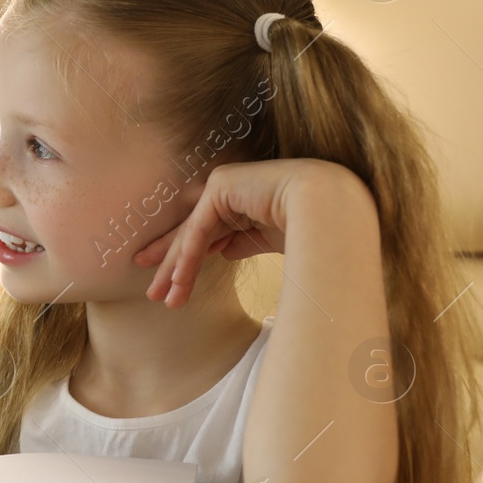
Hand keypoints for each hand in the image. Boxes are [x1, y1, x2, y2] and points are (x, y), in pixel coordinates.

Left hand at [133, 159, 354, 307]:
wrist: (330, 206)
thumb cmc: (310, 225)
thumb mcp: (265, 239)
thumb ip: (242, 242)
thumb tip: (224, 252)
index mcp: (239, 201)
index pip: (205, 233)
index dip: (185, 258)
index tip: (171, 282)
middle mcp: (227, 189)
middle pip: (192, 234)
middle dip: (170, 264)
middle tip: (152, 291)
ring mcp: (222, 185)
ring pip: (192, 235)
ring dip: (176, 269)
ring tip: (161, 296)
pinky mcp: (220, 187)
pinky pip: (199, 230)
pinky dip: (188, 258)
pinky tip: (179, 280)